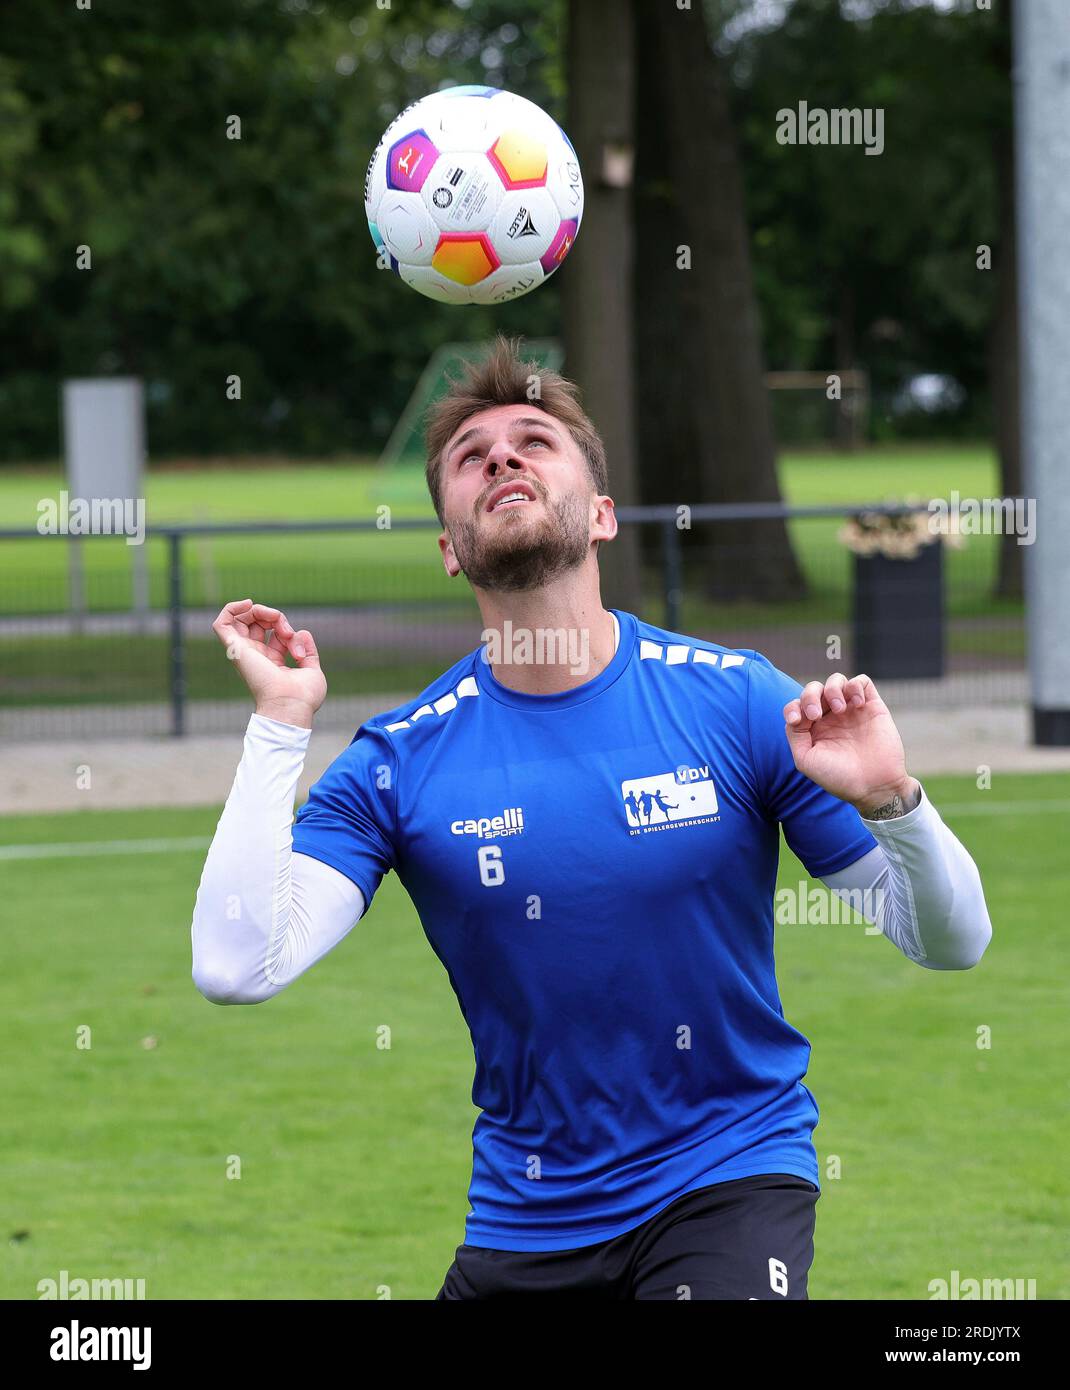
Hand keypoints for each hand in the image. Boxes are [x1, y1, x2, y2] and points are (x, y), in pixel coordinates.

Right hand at [211, 599, 325, 727]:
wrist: (291, 704)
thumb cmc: (303, 696)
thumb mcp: (311, 670)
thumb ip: (308, 651)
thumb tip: (302, 632)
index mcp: (272, 661)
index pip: (276, 634)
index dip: (289, 631)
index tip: (300, 648)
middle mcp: (256, 656)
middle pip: (258, 623)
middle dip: (275, 617)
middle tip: (287, 632)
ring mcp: (244, 652)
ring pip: (241, 619)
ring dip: (260, 610)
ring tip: (275, 617)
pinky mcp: (235, 649)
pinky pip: (221, 623)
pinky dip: (231, 608)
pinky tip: (248, 604)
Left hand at [782, 672, 916, 814]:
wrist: (874, 785)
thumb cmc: (839, 777)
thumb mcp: (806, 760)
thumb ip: (795, 734)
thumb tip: (796, 715)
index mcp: (813, 729)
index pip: (797, 706)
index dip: (792, 708)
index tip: (797, 721)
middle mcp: (831, 717)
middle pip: (814, 689)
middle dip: (810, 696)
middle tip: (816, 715)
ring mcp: (852, 711)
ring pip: (836, 681)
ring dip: (832, 688)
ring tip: (839, 708)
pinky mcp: (872, 707)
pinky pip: (862, 681)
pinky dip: (855, 685)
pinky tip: (857, 704)